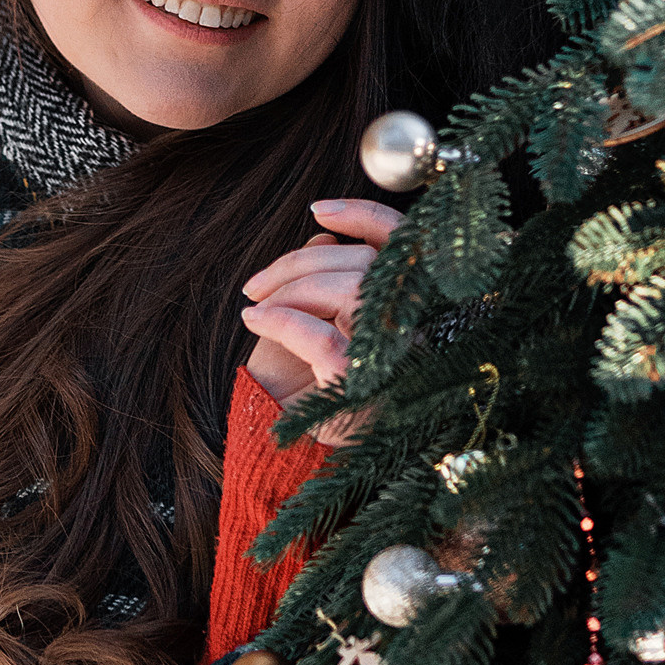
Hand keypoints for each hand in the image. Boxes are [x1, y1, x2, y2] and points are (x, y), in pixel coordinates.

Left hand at [240, 197, 401, 410]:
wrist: (301, 454)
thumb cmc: (315, 390)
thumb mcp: (323, 326)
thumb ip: (331, 279)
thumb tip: (324, 238)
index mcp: (408, 311)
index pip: (402, 246)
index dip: (364, 216)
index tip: (319, 210)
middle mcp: (410, 330)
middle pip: (362, 262)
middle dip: (298, 262)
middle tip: (254, 285)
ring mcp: (390, 355)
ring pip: (346, 289)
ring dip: (288, 290)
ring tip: (256, 306)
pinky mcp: (360, 381)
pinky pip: (318, 335)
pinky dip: (280, 320)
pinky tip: (255, 319)